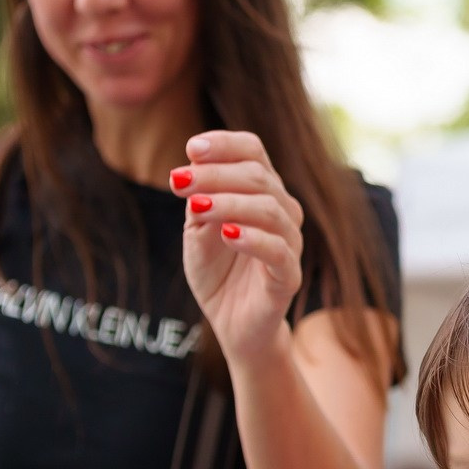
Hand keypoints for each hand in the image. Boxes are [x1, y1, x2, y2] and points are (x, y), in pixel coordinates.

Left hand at [173, 130, 304, 365]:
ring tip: (197, 207)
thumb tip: (191, 169)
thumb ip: (198, 202)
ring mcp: (290, 243)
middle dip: (215, 174)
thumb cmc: (217, 272)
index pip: (253, 151)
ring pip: (270, 209)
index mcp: (262, 192)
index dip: (225, 144)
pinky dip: (253, 239)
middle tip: (178, 181)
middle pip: (258, 176)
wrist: (231, 323)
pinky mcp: (289, 276)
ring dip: (229, 203)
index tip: (191, 149)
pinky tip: (227, 235)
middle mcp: (282, 211)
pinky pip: (278, 251)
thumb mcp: (197, 231)